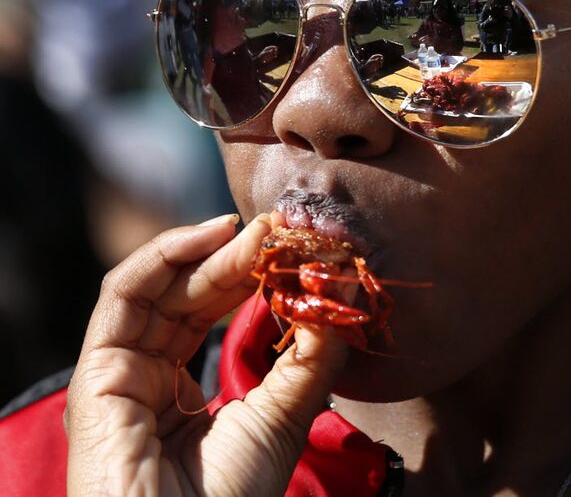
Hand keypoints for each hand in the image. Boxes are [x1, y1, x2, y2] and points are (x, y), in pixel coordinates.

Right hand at [66, 214, 349, 495]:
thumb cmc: (231, 496)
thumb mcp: (284, 415)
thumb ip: (312, 357)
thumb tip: (341, 298)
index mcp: (180, 395)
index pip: (210, 315)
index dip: (249, 278)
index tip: (291, 251)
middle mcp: (145, 379)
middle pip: (186, 298)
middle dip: (233, 259)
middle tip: (277, 232)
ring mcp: (118, 373)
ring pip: (156, 289)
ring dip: (205, 252)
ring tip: (253, 232)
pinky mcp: (97, 371)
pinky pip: (123, 297)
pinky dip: (163, 257)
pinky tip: (209, 237)